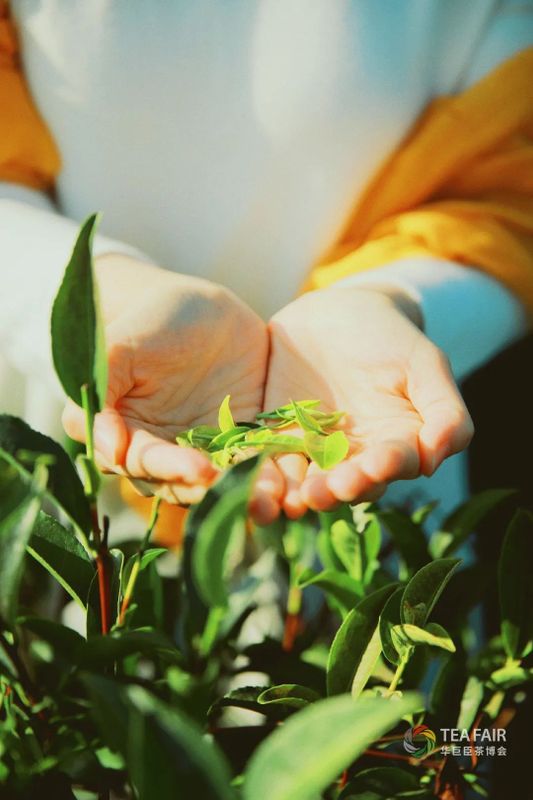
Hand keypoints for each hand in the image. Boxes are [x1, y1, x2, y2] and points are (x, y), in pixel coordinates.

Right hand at [62, 254, 268, 501]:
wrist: (199, 307)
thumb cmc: (150, 320)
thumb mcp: (121, 344)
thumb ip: (105, 387)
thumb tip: (106, 447)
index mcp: (129, 434)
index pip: (145, 462)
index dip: (170, 468)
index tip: (198, 470)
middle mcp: (167, 452)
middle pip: (186, 483)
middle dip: (215, 491)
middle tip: (244, 498)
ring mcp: (209, 450)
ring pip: (225, 480)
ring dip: (247, 493)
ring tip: (272, 500)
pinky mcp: (246, 441)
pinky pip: (260, 461)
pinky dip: (275, 473)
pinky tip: (293, 481)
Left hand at [254, 286, 473, 520]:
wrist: (336, 312)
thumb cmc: (389, 338)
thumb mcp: (424, 363)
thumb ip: (444, 410)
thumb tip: (438, 456)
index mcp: (394, 445)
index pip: (393, 465)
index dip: (386, 467)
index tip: (378, 464)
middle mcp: (354, 458)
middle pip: (349, 483)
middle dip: (339, 488)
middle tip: (328, 489)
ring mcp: (313, 452)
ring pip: (307, 482)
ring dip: (299, 494)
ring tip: (293, 499)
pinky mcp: (276, 440)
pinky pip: (268, 461)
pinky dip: (261, 476)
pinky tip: (253, 483)